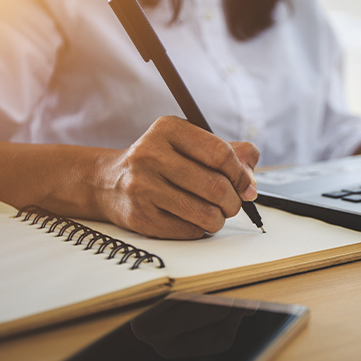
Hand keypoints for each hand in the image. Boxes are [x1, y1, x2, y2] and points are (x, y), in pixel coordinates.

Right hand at [98, 116, 258, 238]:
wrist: (109, 182)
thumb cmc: (161, 162)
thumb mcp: (189, 144)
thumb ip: (228, 153)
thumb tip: (251, 182)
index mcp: (168, 129)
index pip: (220, 153)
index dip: (241, 174)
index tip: (247, 186)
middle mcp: (150, 154)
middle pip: (215, 186)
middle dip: (234, 201)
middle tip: (232, 204)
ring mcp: (142, 187)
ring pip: (205, 213)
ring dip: (219, 218)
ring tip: (215, 213)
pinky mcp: (140, 216)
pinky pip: (189, 230)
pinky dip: (200, 229)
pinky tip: (192, 219)